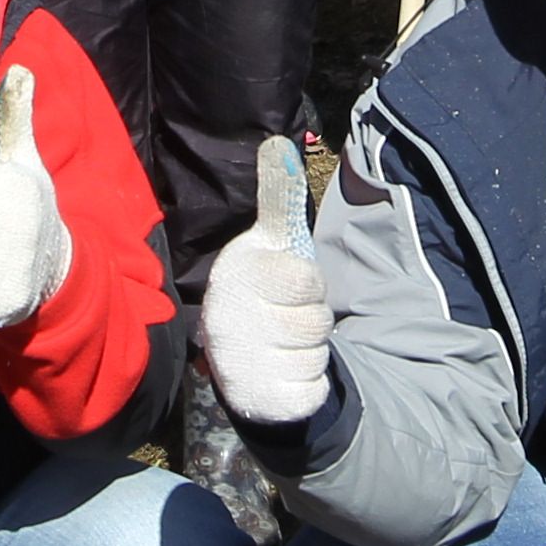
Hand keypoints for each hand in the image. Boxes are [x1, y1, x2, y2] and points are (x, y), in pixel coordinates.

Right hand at [200, 139, 336, 423]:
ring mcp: (240, 366)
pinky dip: (309, 384)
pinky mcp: (259, 403)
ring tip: (282, 346)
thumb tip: (278, 142)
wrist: (241, 363)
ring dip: (311, 352)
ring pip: (318, 355)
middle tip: (285, 318)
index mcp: (233, 276)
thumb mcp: (270, 243)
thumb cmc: (263, 294)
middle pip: (317, 320)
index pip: (306, 279)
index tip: (283, 285)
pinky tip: (284, 376)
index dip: (307, 284)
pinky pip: (313, 390)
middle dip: (312, 319)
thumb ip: (278, 198)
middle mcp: (227, 321)